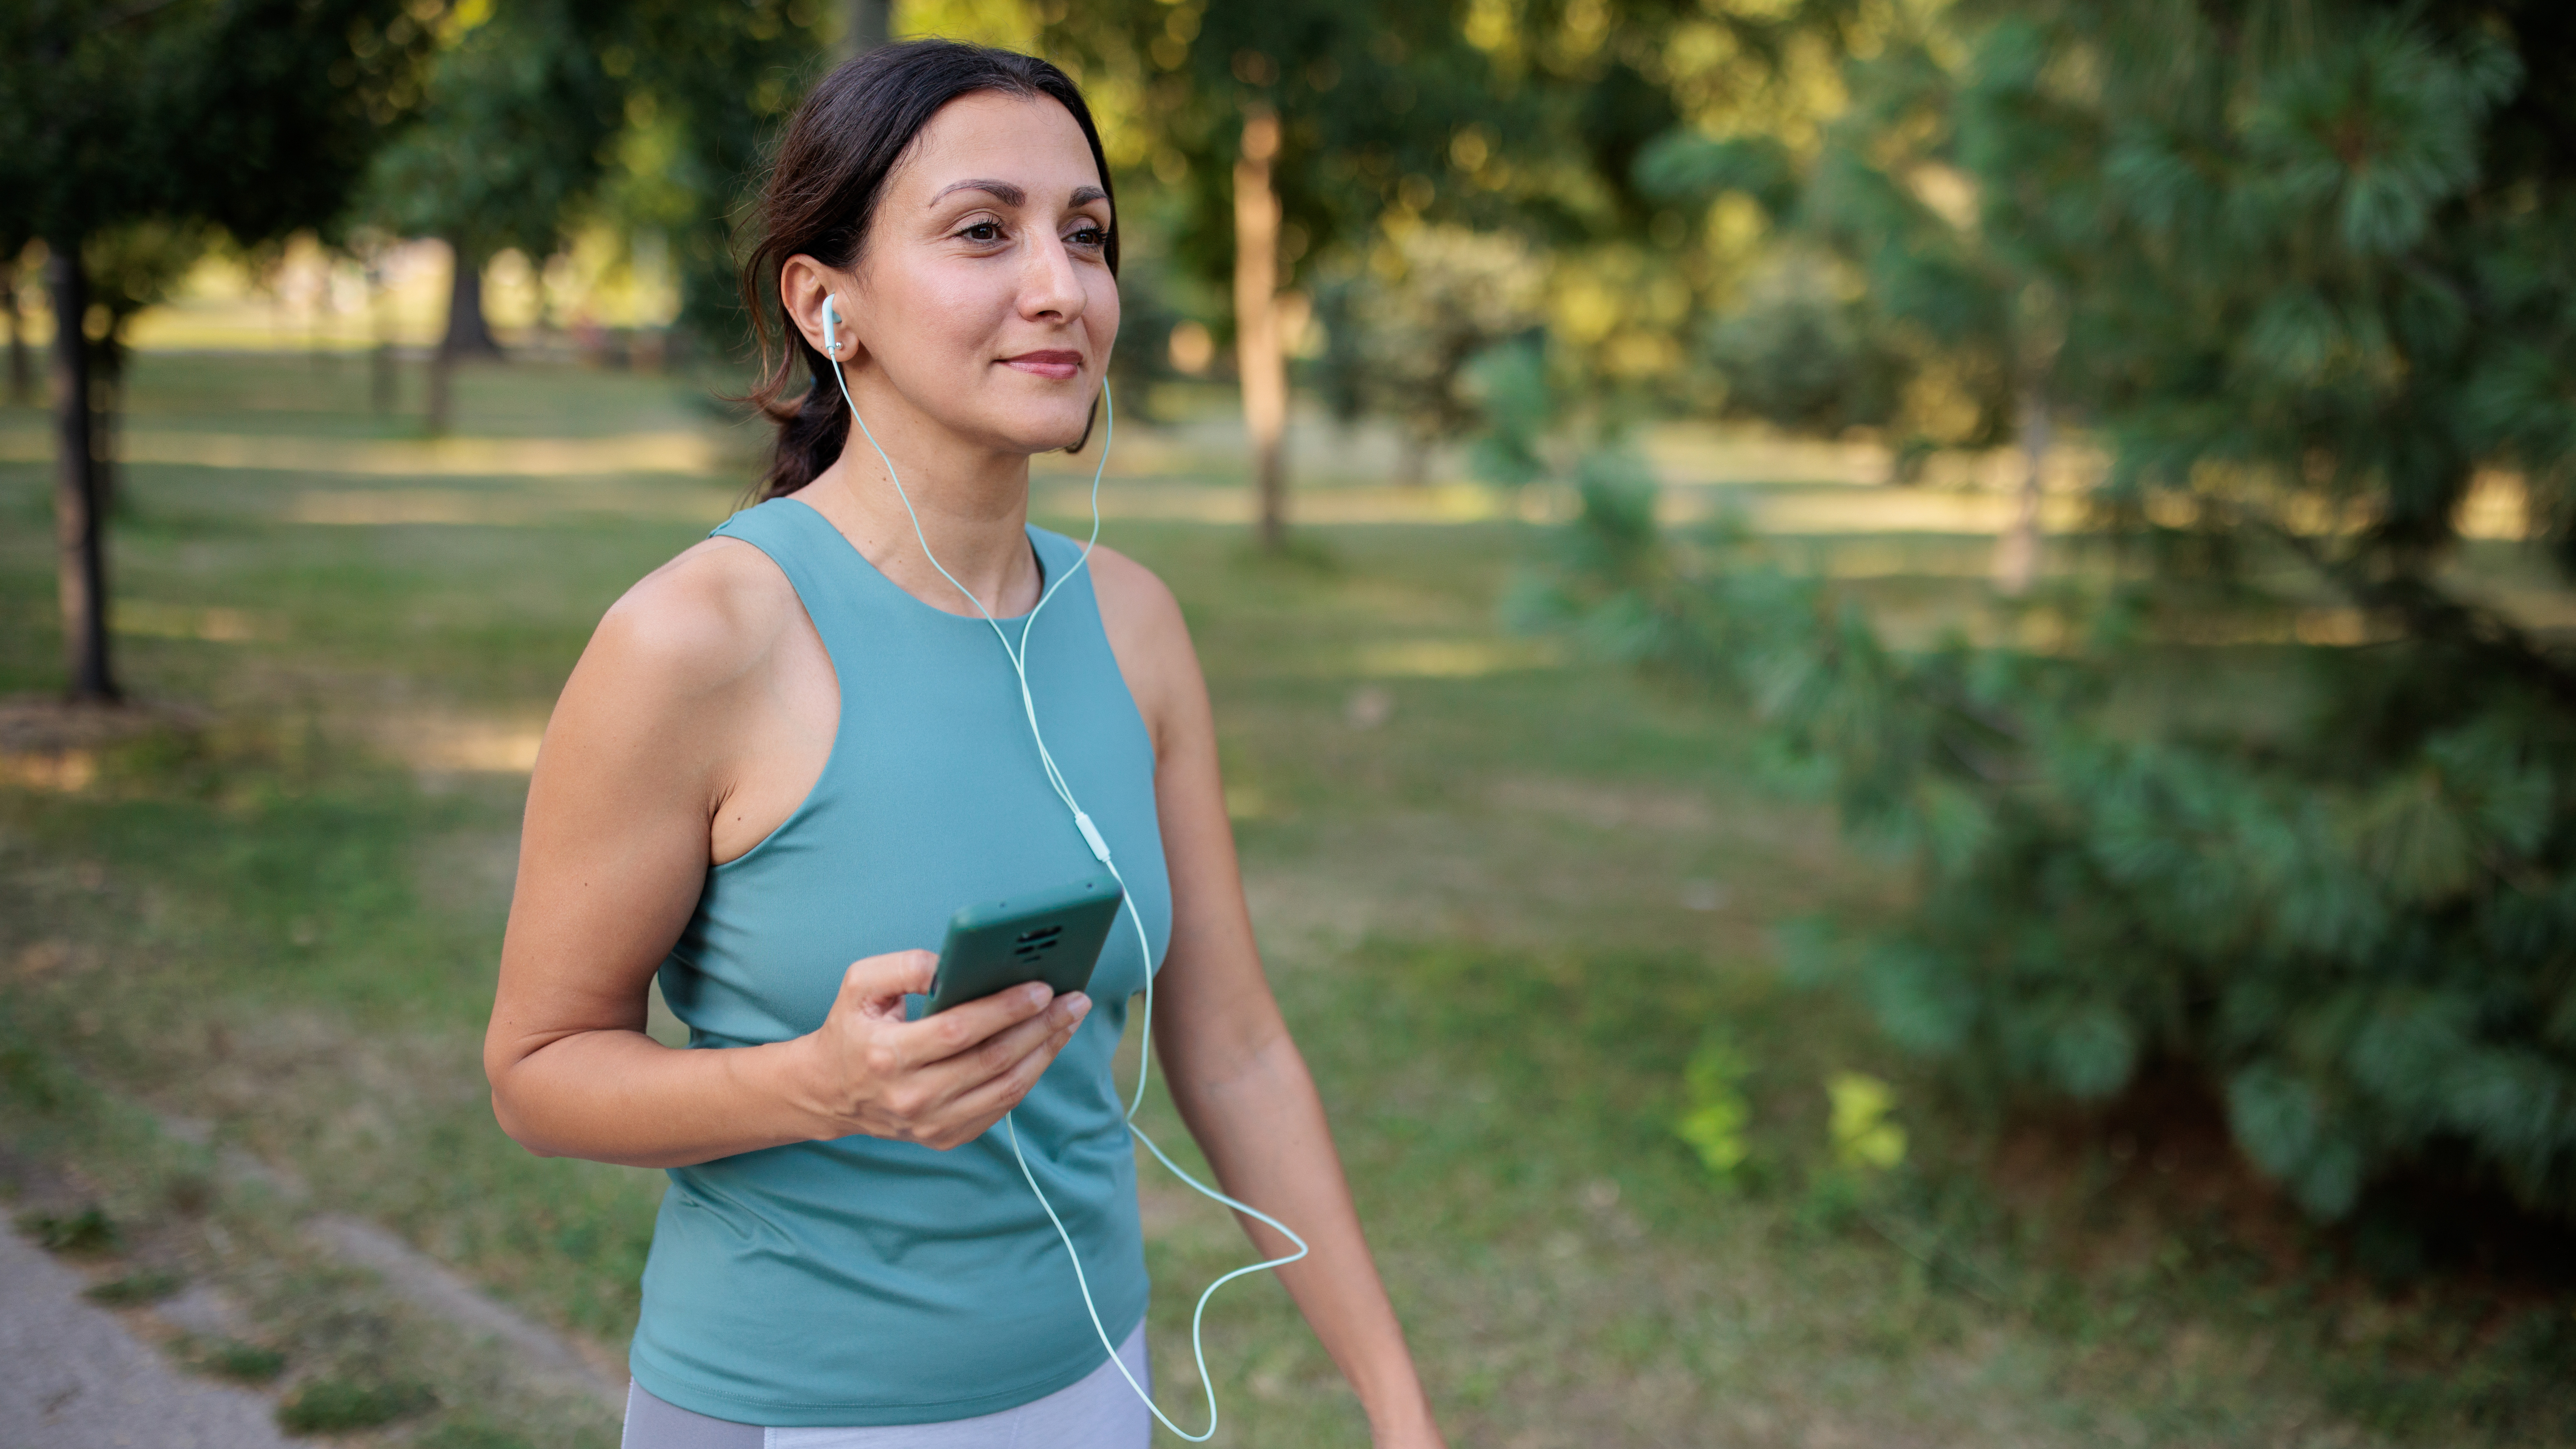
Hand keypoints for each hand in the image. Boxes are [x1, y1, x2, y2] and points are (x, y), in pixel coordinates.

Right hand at [790, 949, 1090, 1149]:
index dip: (1005, 1009)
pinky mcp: (946, 1136)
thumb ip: (903, 966)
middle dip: (1041, 1027)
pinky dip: (1030, 1075)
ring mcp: (932, 1123)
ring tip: (1070, 1020)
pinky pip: (1001, 1107)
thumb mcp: (859, 984)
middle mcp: (912, 1096)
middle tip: (1074, 999)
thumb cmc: (852, 1029)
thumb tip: (952, 964)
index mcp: (888, 1055)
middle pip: (993, 1060)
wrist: (831, 1092)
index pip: (960, 1031)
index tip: (1041, 987)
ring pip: (1006, 1087)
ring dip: (1046, 1051)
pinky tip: (1047, 1047)